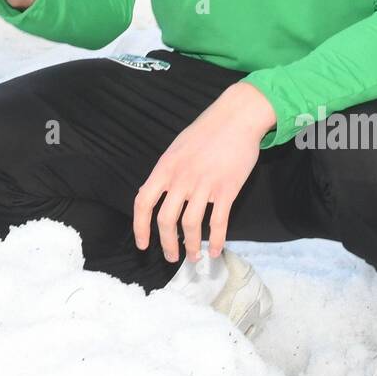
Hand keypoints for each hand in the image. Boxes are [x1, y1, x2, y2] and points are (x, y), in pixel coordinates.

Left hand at [133, 82, 276, 262]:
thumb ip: (166, 171)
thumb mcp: (176, 148)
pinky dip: (217, 241)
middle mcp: (181, 178)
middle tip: (172, 257)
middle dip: (167, 244)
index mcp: (165, 168)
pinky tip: (216, 252)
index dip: (140, 227)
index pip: (143, 202)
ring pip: (191, 225)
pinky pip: (219, 222)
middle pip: (166, 220)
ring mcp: (204, 184)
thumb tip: (153, 192)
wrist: (236, 118)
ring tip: (193, 258)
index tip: (143, 244)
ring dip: (191, 246)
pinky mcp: (227, 189)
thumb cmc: (206, 131)